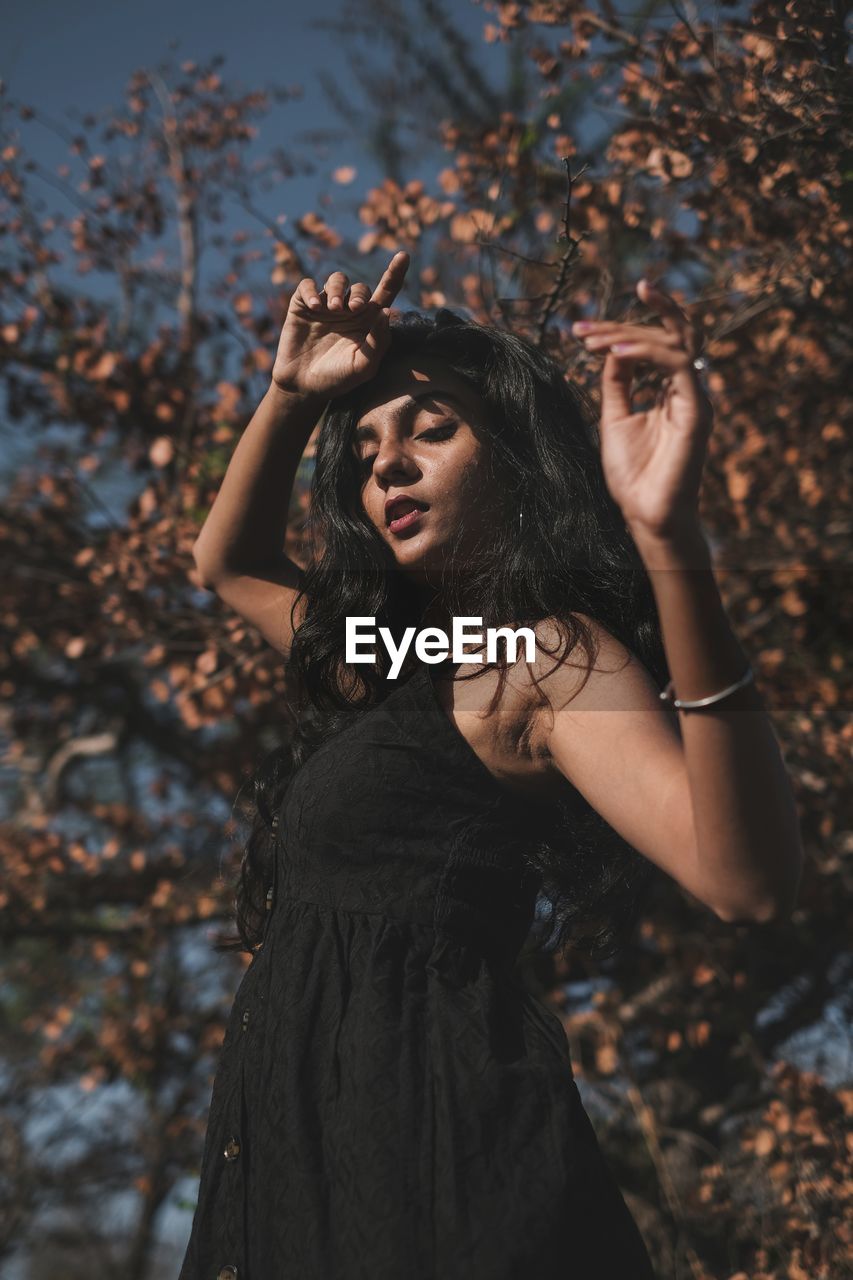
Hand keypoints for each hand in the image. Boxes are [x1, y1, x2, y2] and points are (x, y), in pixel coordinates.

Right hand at [272, 251, 409, 398]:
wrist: (304, 386)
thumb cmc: (338, 378)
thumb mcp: (363, 367)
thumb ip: (378, 342)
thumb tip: (386, 312)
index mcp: (368, 321)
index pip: (386, 292)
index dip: (395, 273)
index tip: (404, 256)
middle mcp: (349, 309)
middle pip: (360, 287)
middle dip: (359, 294)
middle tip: (353, 309)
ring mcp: (326, 305)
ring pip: (337, 280)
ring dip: (338, 289)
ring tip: (333, 308)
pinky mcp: (303, 305)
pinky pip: (309, 285)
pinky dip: (312, 291)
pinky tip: (314, 305)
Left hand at [572, 278, 713, 539]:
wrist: (646, 515)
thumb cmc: (633, 474)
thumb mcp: (615, 418)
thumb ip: (618, 383)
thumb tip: (612, 348)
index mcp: (672, 390)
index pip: (656, 343)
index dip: (619, 330)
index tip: (579, 330)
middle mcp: (688, 389)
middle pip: (669, 334)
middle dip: (622, 325)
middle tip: (582, 328)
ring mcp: (695, 398)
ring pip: (676, 341)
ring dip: (631, 334)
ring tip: (594, 341)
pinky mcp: (697, 411)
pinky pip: (678, 365)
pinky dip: (647, 354)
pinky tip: (616, 354)